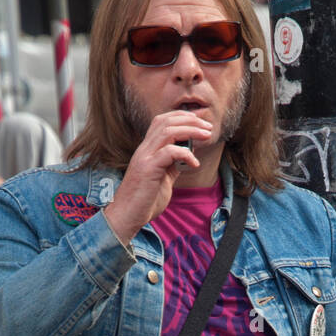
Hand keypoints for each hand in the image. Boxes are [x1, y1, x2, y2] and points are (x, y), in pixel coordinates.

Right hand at [102, 110, 213, 244]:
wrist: (127, 217)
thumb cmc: (144, 201)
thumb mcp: (162, 179)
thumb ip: (172, 165)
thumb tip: (187, 156)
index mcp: (147, 150)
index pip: (162, 121)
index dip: (181, 118)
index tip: (200, 123)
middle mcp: (144, 150)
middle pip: (166, 121)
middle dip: (190, 120)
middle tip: (208, 127)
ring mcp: (145, 157)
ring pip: (168, 131)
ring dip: (190, 131)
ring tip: (206, 136)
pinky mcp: (148, 169)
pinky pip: (169, 152)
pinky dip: (185, 154)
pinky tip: (195, 164)